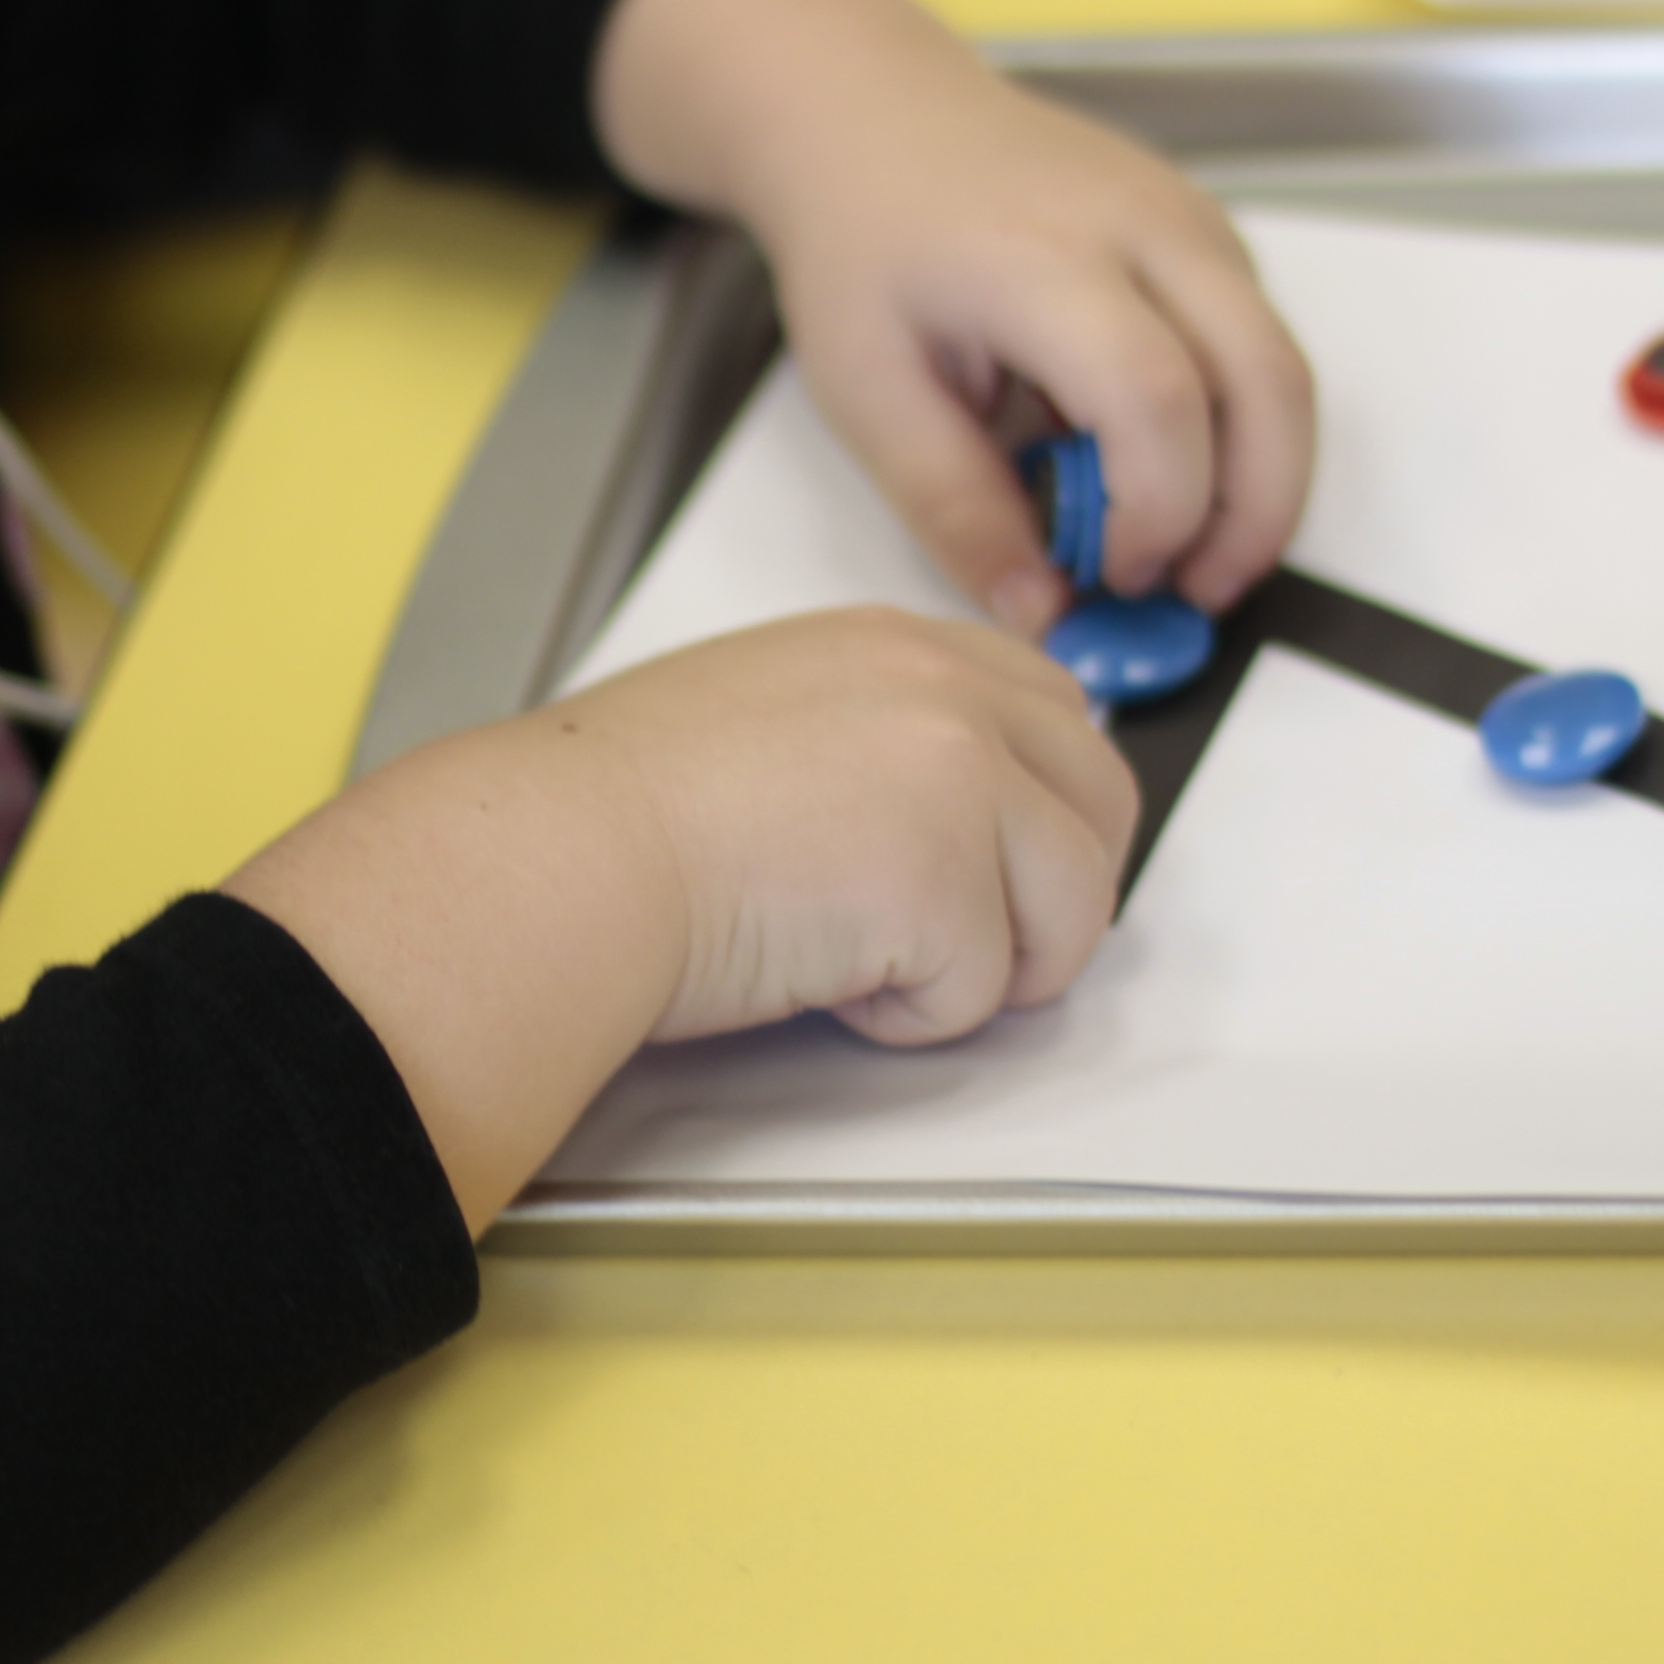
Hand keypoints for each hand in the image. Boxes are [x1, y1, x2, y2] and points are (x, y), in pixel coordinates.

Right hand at [229, 609, 1131, 1227]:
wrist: (561, 855)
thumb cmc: (616, 810)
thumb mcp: (767, 716)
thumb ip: (874, 737)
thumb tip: (939, 820)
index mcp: (898, 645)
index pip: (1052, 712)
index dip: (1043, 810)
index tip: (1002, 867)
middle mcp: (949, 689)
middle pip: (1102, 800)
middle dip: (1055, 895)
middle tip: (968, 950)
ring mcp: (963, 778)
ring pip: (1072, 908)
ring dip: (986, 966)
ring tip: (866, 964)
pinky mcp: (950, 881)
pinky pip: (983, 994)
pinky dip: (907, 1018)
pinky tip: (815, 977)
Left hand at [592, 0, 1316, 635]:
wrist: (872, 115)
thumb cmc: (863, 242)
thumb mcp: (871, 393)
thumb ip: (958, 507)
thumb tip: (1042, 613)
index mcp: (1040, 259)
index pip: (1158, 398)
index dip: (1160, 511)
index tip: (1114, 576)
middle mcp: (1140, 223)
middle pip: (1269, 381)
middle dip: (1256, 515)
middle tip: (1196, 593)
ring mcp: (1188, 216)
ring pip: (1282, 365)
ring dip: (1259, 476)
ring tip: (1178, 545)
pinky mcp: (1206, 226)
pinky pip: (1259, 338)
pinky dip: (1240, 421)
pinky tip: (1158, 459)